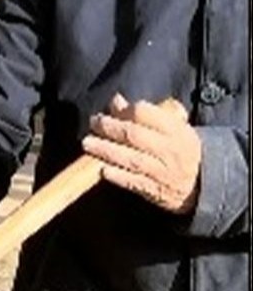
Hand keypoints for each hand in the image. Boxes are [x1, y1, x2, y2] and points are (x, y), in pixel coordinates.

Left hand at [82, 94, 201, 213]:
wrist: (202, 183)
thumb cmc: (182, 149)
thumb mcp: (175, 127)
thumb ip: (147, 113)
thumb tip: (116, 100)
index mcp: (177, 130)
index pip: (147, 114)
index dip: (126, 110)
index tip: (111, 109)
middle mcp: (169, 149)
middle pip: (134, 135)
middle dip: (110, 128)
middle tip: (94, 122)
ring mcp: (162, 171)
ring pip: (131, 159)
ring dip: (106, 150)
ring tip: (88, 143)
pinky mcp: (153, 190)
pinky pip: (132, 182)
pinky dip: (117, 175)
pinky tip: (101, 169)